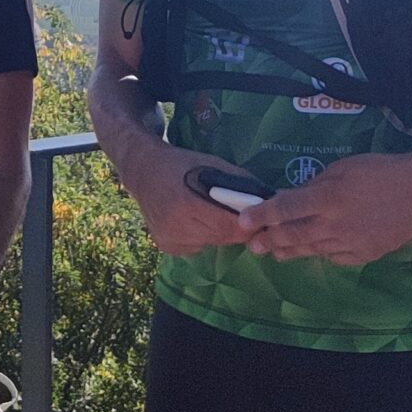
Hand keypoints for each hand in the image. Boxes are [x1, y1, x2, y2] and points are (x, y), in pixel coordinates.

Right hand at [120, 139, 262, 257]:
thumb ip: (239, 183)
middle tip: (237, 215)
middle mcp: (177, 227)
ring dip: (218, 233)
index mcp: (188, 204)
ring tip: (210, 213)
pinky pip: (197, 247)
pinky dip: (202, 237)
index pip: (230, 227)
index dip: (247, 225)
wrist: (143, 172)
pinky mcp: (166, 247)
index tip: (257, 220)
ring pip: (211, 244)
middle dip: (235, 229)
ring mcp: (170, 239)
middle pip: (223, 237)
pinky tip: (192, 221)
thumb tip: (268, 199)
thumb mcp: (212, 164)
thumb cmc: (181, 164)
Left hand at [239, 150, 411, 266]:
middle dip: (270, 240)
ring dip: (290, 251)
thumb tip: (292, 198)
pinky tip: (311, 252)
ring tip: (274, 252)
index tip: (243, 221)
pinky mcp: (364, 255)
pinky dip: (321, 253)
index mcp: (329, 197)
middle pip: (294, 235)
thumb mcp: (343, 168)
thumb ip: (315, 185)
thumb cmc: (379, 171)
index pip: (286, 208)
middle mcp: (336, 224)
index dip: (262, 215)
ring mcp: (350, 243)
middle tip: (253, 244)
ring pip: (312, 250)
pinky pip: (334, 257)